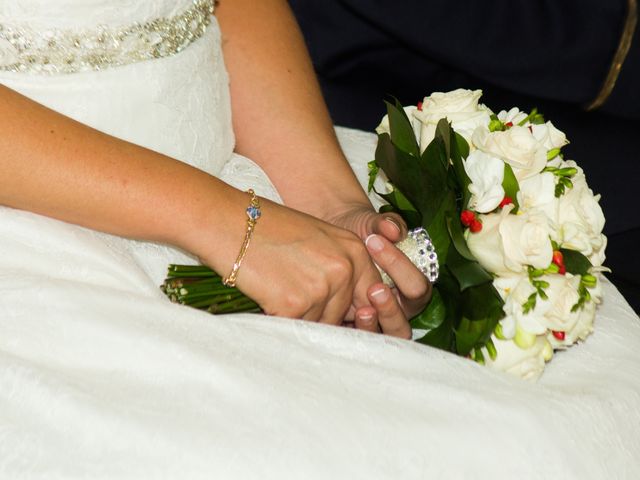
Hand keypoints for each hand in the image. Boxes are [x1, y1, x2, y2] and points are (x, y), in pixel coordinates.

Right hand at [197, 198, 409, 337]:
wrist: (228, 222)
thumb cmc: (268, 228)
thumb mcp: (318, 239)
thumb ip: (339, 267)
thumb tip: (352, 307)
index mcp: (354, 250)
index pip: (367, 294)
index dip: (349, 307)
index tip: (332, 310)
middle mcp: (344, 268)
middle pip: (341, 314)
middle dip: (318, 313)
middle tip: (291, 293)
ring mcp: (321, 287)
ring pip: (316, 324)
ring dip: (297, 317)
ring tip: (275, 288)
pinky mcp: (295, 305)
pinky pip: (292, 328)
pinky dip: (278, 318)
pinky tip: (265, 294)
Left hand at [327, 203, 432, 332]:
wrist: (338, 234)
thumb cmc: (364, 234)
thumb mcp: (374, 225)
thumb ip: (386, 224)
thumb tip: (394, 230)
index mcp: (412, 288)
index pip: (417, 288)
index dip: (400, 267)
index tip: (375, 240)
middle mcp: (398, 310)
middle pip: (405, 323)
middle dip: (390, 307)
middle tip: (375, 288)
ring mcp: (377, 324)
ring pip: (382, 338)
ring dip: (374, 325)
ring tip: (361, 309)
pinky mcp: (354, 330)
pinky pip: (356, 339)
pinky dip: (348, 331)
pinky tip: (336, 315)